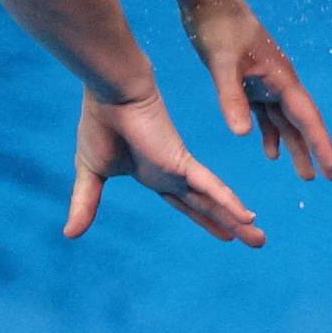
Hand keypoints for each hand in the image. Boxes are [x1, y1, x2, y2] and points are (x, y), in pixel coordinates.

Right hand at [64, 86, 266, 247]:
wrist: (111, 92)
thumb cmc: (100, 122)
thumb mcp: (90, 172)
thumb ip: (86, 203)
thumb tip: (70, 234)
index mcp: (153, 174)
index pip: (185, 203)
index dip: (205, 218)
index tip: (227, 233)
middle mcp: (172, 173)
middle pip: (206, 206)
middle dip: (231, 225)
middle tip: (259, 240)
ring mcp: (179, 168)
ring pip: (214, 202)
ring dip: (238, 222)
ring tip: (261, 239)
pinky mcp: (182, 162)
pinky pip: (209, 188)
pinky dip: (226, 203)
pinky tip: (246, 217)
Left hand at [181, 0, 331, 180]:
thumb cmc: (217, 26)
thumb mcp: (220, 63)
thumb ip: (231, 97)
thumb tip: (242, 134)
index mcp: (280, 78)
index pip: (307, 118)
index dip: (322, 145)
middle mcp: (278, 81)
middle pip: (301, 122)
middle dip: (314, 149)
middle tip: (328, 178)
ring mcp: (265, 80)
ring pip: (284, 120)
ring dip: (293, 145)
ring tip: (305, 174)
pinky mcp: (249, 79)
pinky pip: (266, 112)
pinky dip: (269, 132)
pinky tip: (269, 151)